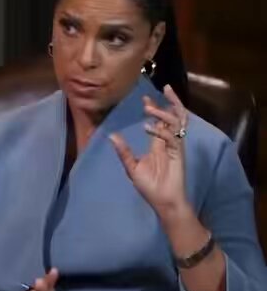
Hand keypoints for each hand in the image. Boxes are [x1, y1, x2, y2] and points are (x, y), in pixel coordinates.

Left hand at [109, 84, 189, 216]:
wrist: (163, 202)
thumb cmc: (149, 186)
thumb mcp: (132, 167)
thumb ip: (124, 151)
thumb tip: (111, 136)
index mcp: (158, 144)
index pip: (160, 121)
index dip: (155, 108)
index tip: (145, 98)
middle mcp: (168, 142)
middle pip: (174, 117)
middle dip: (170, 102)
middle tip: (163, 89)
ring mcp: (175, 147)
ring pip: (177, 123)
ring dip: (164, 113)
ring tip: (149, 107)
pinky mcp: (178, 154)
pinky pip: (173, 138)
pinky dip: (161, 131)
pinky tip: (148, 128)